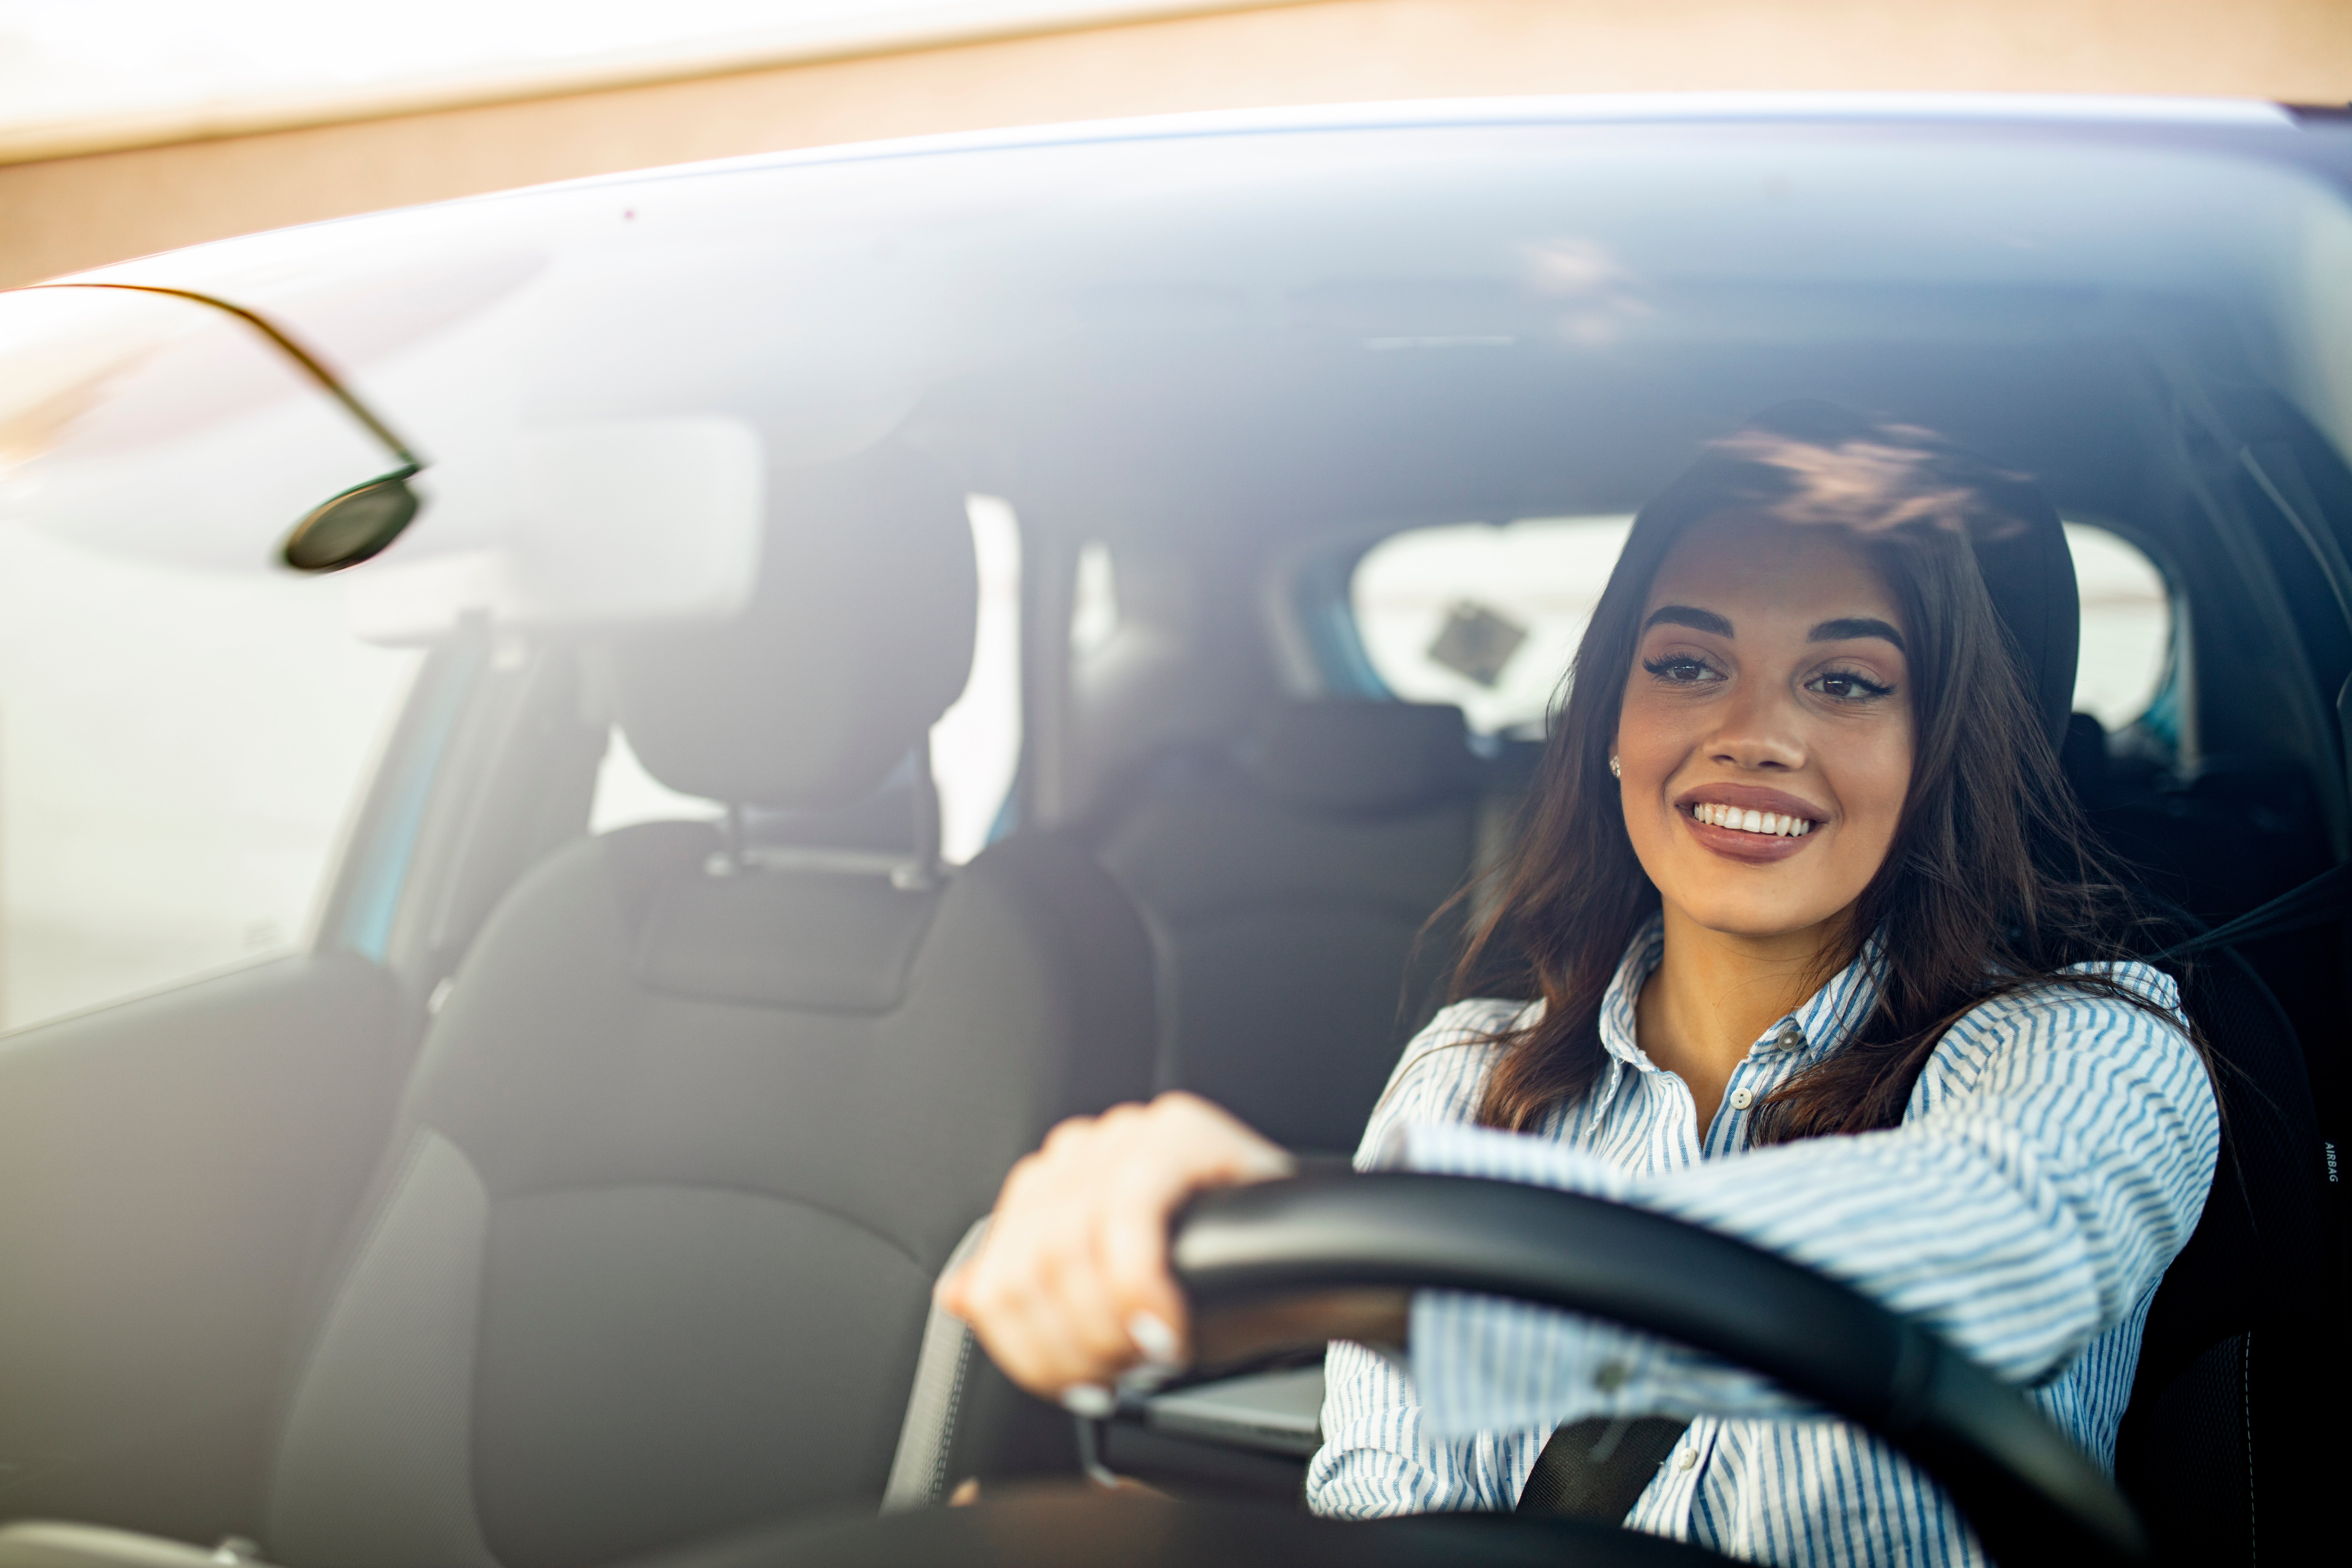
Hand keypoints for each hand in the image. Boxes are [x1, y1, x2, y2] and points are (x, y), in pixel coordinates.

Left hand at [937, 1092, 1293, 1403]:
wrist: (1310, 1261)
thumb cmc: (1212, 1282)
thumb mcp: (1107, 1300)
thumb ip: (1032, 1294)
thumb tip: (962, 1295)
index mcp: (1052, 1185)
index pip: (999, 1274)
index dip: (1029, 1349)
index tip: (1077, 1387)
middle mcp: (1081, 1150)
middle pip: (1027, 1268)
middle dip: (1071, 1345)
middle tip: (1118, 1379)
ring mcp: (1129, 1133)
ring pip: (1068, 1246)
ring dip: (1107, 1326)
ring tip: (1148, 1356)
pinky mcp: (1179, 1132)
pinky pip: (1129, 1216)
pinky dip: (1140, 1288)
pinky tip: (1167, 1329)